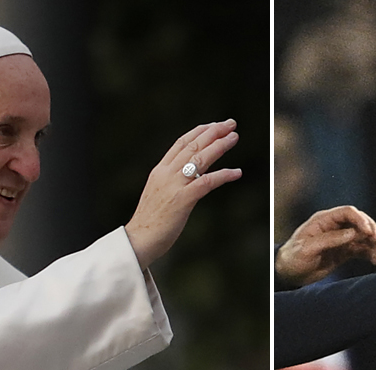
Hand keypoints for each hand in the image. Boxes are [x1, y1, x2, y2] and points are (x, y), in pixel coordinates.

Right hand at [125, 120, 242, 268]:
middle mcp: (166, 174)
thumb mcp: (159, 193)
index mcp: (160, 171)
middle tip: (230, 124)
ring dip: (220, 146)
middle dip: (213, 132)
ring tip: (234, 138)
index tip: (213, 125)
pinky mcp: (182, 200)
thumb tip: (190, 175)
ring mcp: (174, 186)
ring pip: (200, 159)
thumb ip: (172, 181)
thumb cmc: (150, 221)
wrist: (139, 239)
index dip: (199, 132)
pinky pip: (207, 182)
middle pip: (192, 146)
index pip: (180, 143)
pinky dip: (223, 175)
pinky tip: (236, 172)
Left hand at [275, 206, 375, 286]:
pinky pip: (361, 251)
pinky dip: (370, 255)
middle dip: (371, 231)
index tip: (368, 233)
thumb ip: (330, 239)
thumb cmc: (294, 257)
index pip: (348, 212)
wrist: (289, 273)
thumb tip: (353, 233)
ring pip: (363, 238)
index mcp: (324, 220)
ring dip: (374, 244)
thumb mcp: (308, 248)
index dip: (360, 220)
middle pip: (359, 222)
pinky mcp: (344, 252)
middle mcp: (334, 227)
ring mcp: (340, 240)